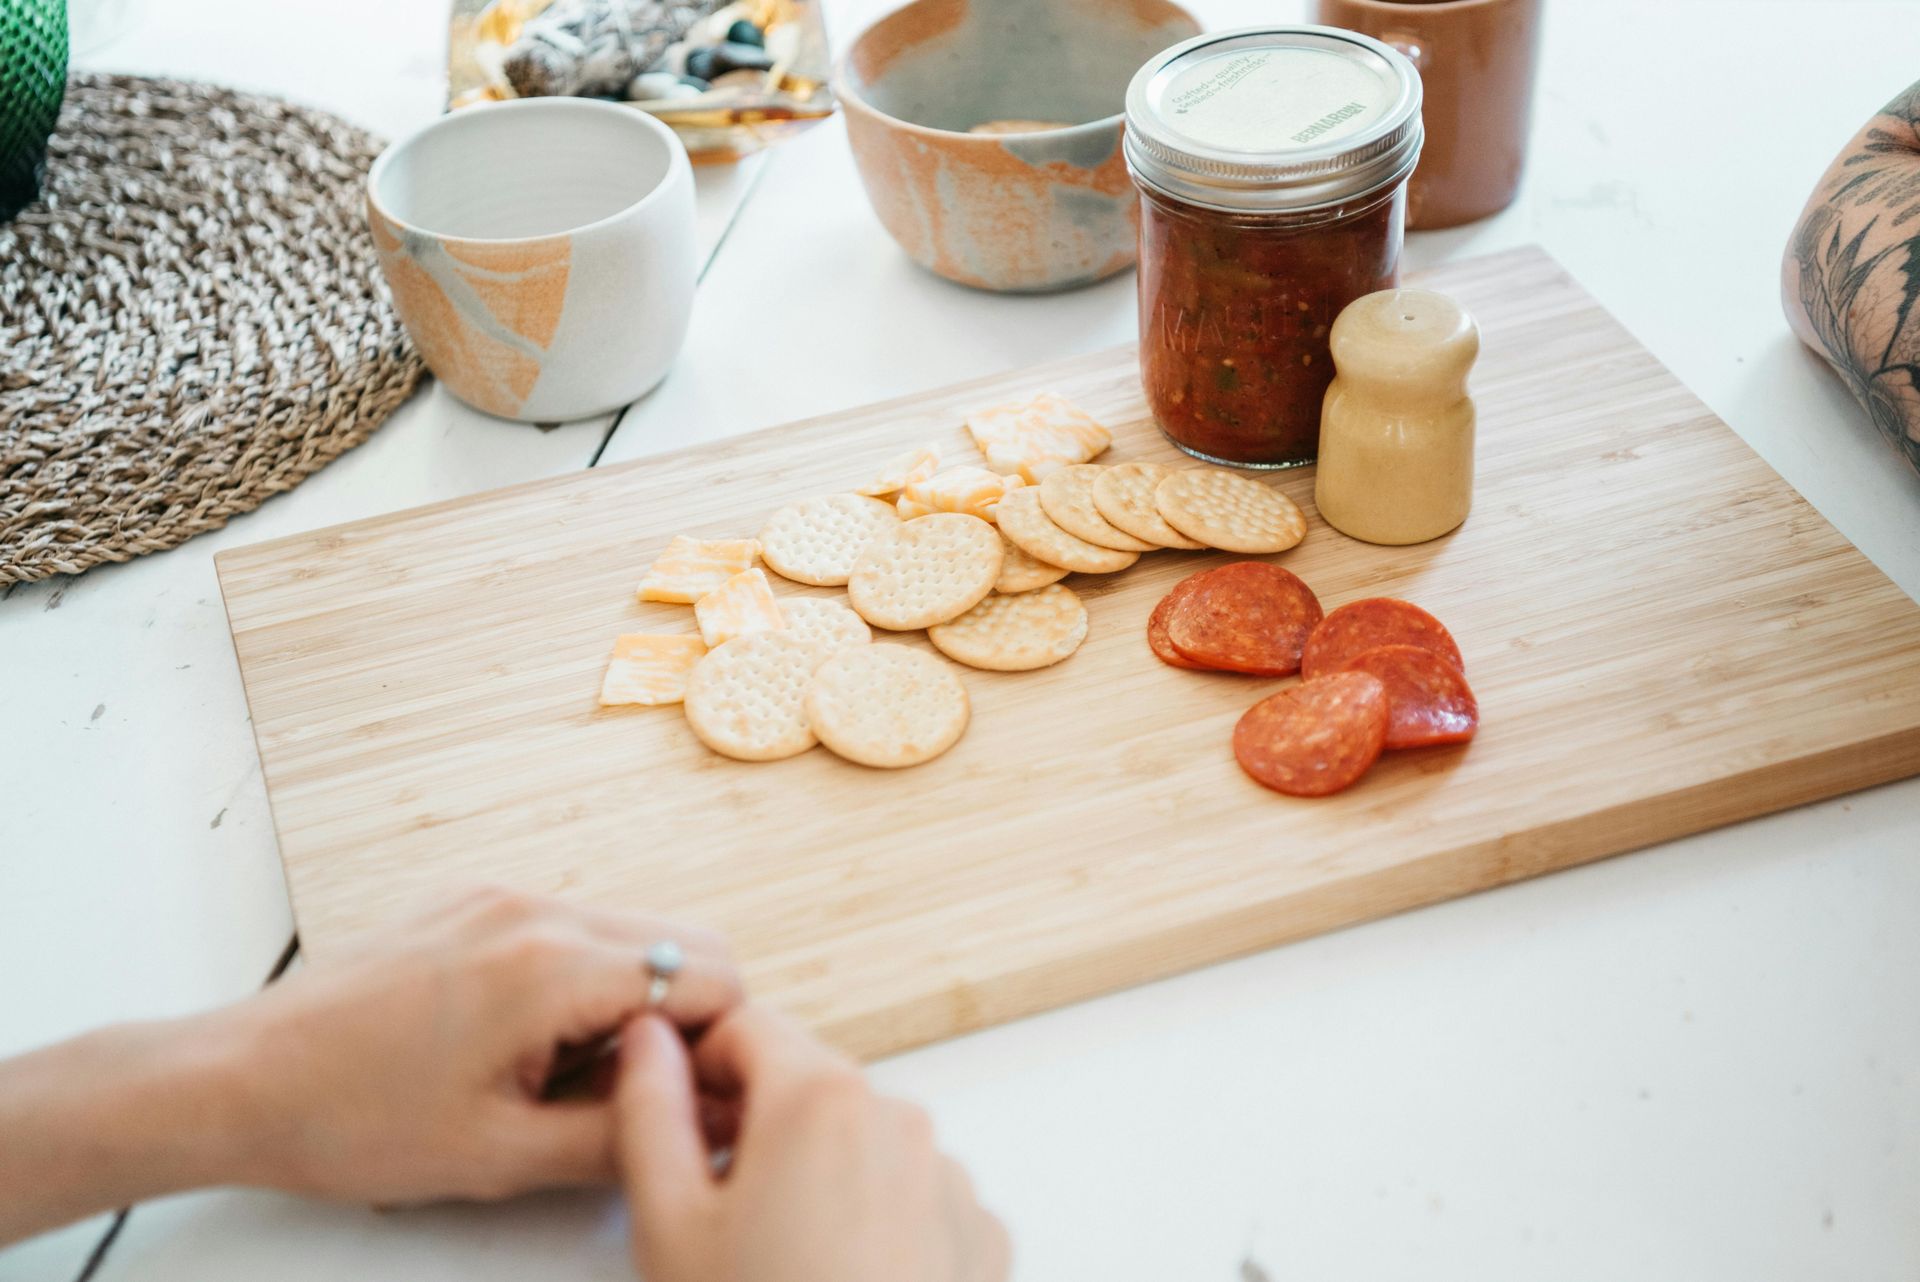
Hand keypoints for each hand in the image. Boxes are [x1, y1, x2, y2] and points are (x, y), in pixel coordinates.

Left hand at [226, 886, 740, 1203]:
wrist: (239, 1080)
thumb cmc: (352, 1121)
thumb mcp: (504, 1157)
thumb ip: (625, 1134)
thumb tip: (709, 1123)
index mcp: (552, 967)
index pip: (712, 975)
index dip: (720, 1045)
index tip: (689, 1097)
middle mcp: (535, 910)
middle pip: (685, 940)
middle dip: (687, 1018)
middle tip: (640, 1092)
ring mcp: (500, 896)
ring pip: (631, 931)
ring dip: (633, 999)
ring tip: (571, 1074)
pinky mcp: (471, 900)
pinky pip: (570, 927)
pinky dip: (579, 979)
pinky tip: (527, 1042)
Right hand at [617, 1007, 1010, 1281]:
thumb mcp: (669, 1223)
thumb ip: (649, 1109)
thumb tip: (648, 1038)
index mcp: (819, 1096)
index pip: (746, 1025)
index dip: (698, 1063)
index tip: (675, 1118)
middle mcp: (901, 1117)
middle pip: (809, 1084)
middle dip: (758, 1127)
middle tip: (717, 1211)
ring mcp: (951, 1179)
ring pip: (864, 1142)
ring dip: (820, 1173)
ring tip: (780, 1262)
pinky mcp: (983, 1237)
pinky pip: (916, 1198)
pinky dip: (877, 1221)